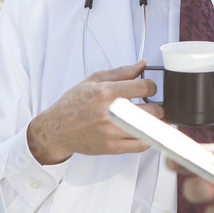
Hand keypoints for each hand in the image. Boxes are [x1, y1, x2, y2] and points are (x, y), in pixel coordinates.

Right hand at [27, 60, 163, 164]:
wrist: (57, 129)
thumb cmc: (73, 104)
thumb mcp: (94, 80)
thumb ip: (121, 72)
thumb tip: (141, 65)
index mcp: (106, 93)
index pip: (144, 87)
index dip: (151, 87)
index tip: (149, 89)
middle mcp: (110, 113)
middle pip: (152, 110)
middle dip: (156, 106)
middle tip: (150, 105)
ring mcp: (112, 132)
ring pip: (149, 129)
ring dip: (154, 123)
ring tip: (148, 118)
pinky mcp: (112, 147)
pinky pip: (141, 145)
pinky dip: (147, 138)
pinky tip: (142, 131)